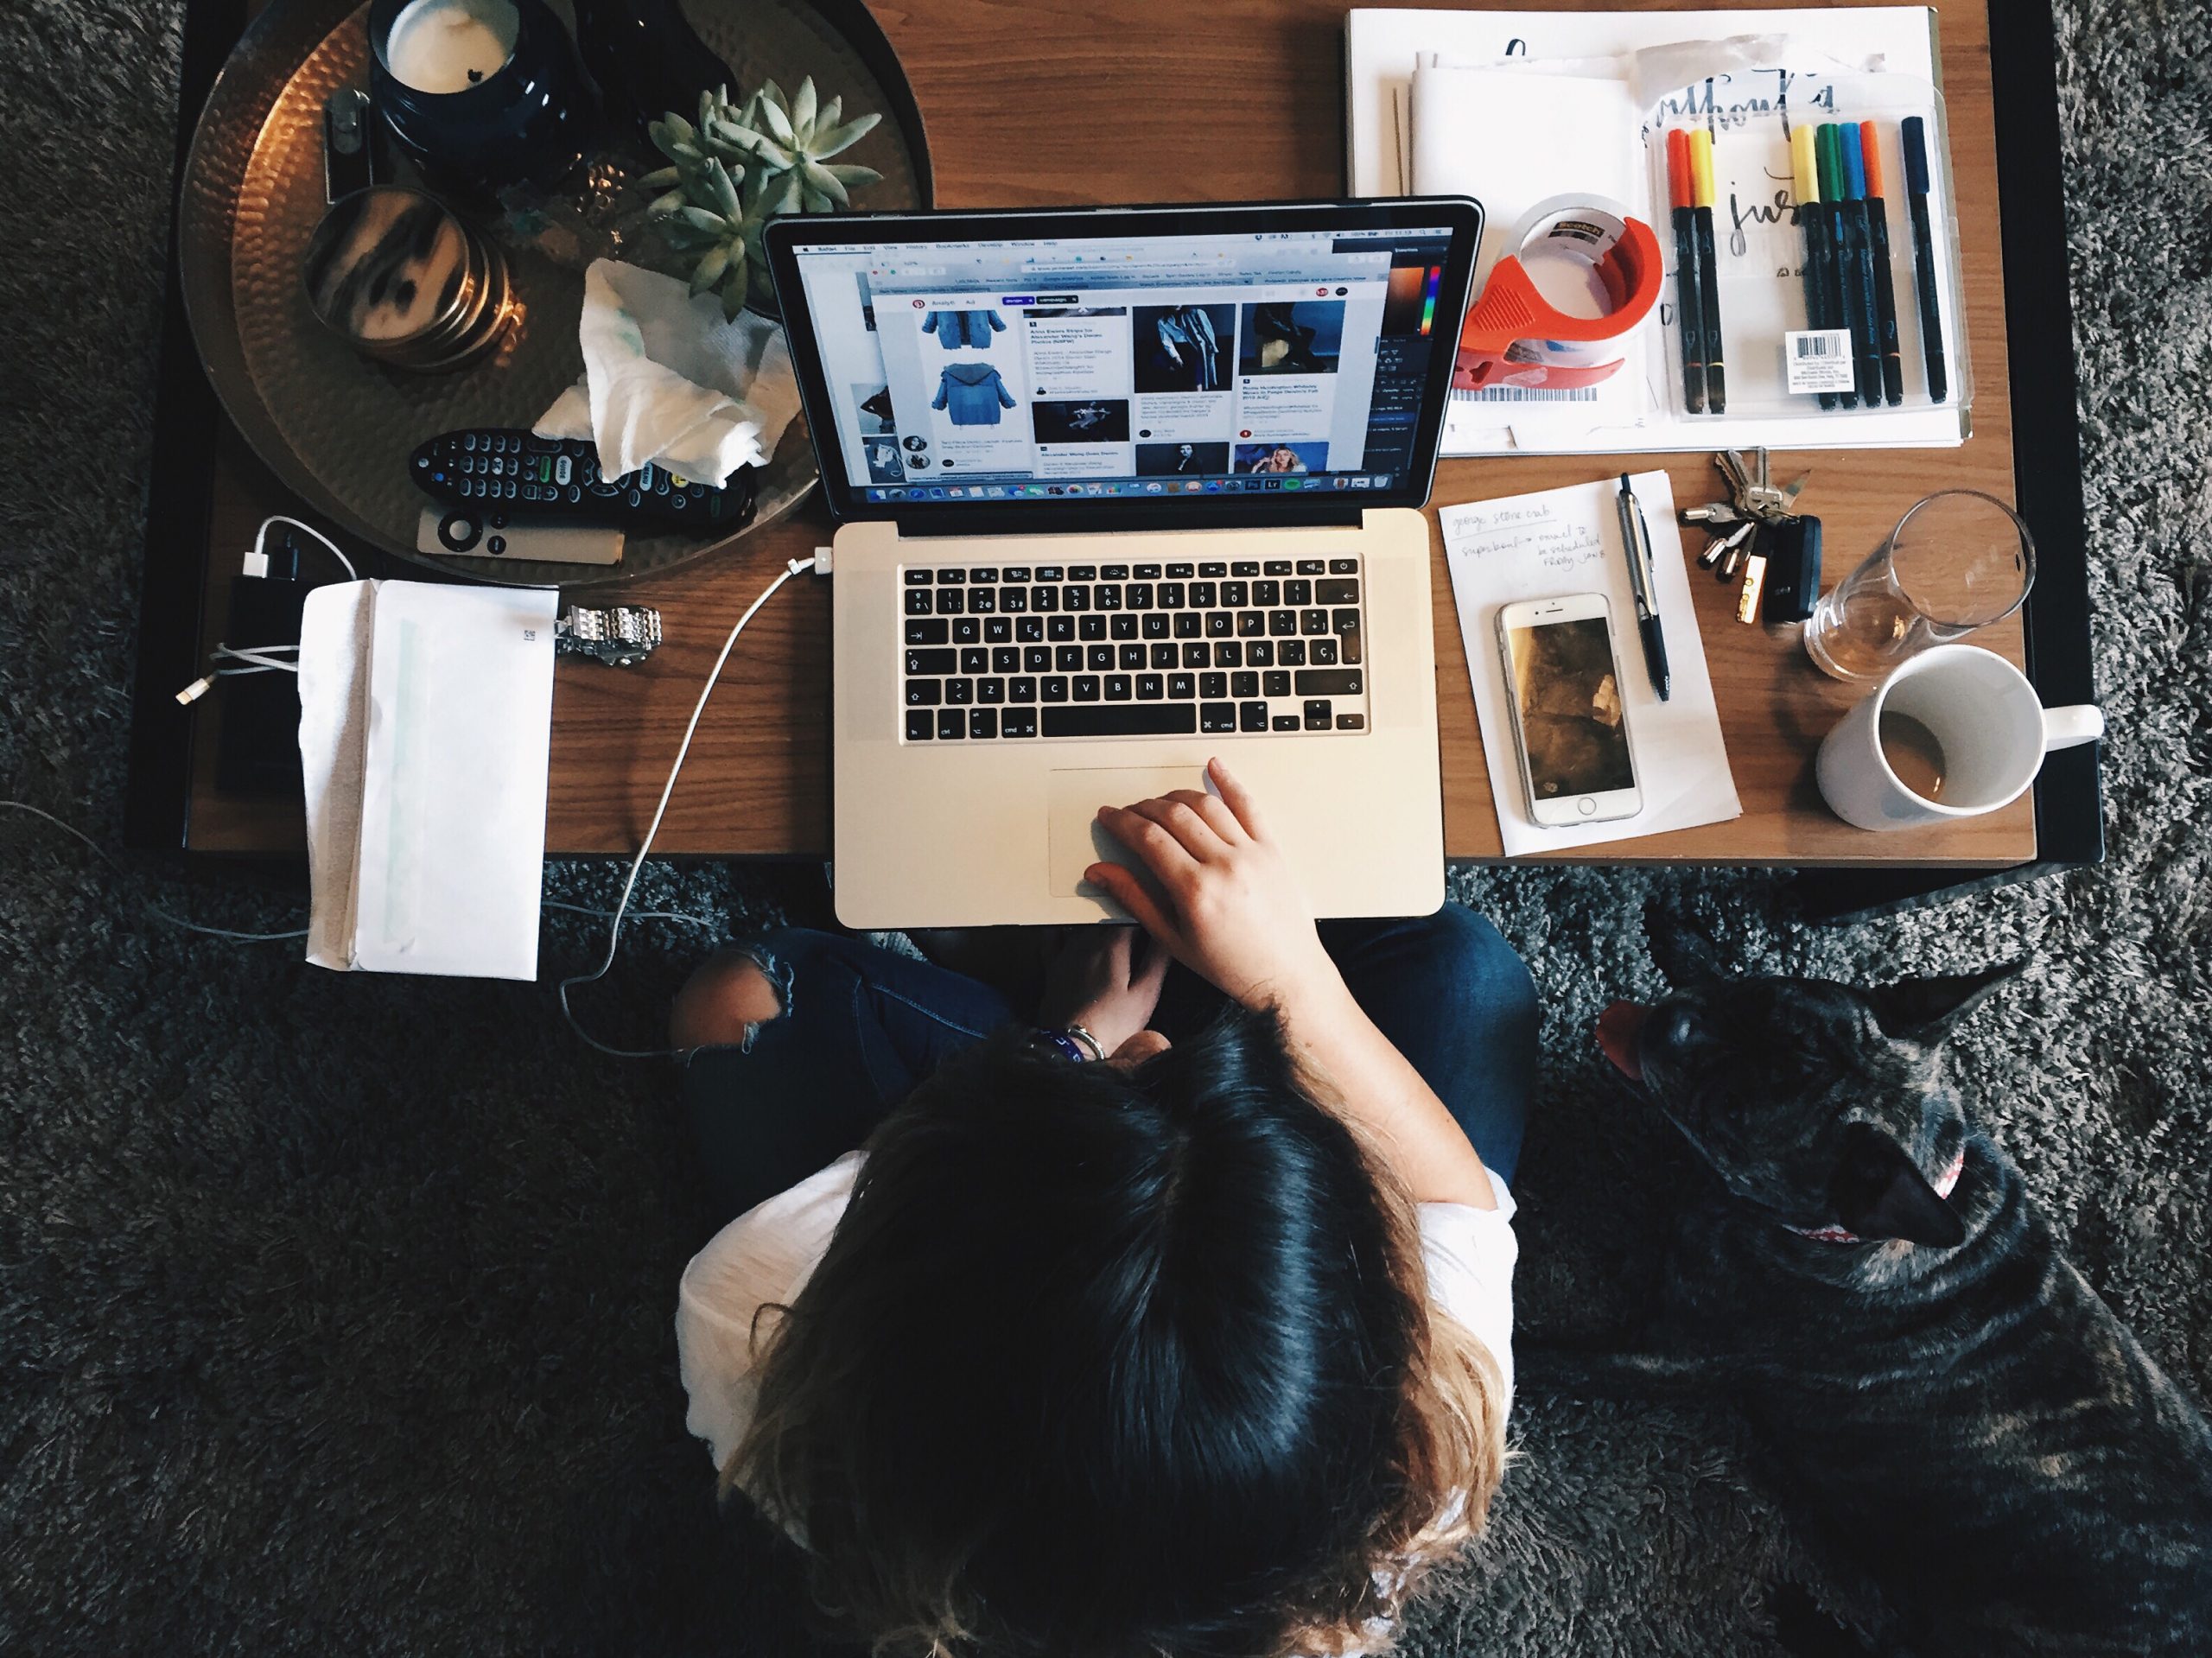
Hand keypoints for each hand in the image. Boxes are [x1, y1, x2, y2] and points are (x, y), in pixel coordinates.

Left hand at [1036, 925, 1169, 1056]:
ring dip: (1096, 919)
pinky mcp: (1052, 968)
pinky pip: (1052, 938)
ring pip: (1081, 923)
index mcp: (1112, 946)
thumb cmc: (1113, 1023)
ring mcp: (1066, 954)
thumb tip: (1167, 934)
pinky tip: (1067, 925)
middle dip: (1120, 914)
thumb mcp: (1145, 993)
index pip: (1128, 914)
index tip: (1152, 915)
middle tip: (1134, 919)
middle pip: (1104, 915)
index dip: (1142, 912)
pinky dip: (1061, 928)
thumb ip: (1157, 960)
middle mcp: (1086, 943)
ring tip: (1109, 922)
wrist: (1073, 1046)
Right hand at [1086, 758, 1341, 1014]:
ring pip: (1206, 805)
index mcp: (1195, 891)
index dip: (1122, 822)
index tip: (1110, 817)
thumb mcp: (1172, 938)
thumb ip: (1134, 898)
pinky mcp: (1271, 849)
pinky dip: (1229, 782)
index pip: (1148, 839)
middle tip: (1129, 812)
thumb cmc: (1232, 965)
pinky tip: (1214, 768)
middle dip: (1144, 808)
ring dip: (1176, 796)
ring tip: (1160, 802)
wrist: (1285, 975)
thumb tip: (1100, 872)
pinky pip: (1248, 805)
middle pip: (1174, 816)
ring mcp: (1251, 853)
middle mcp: (1224, 866)